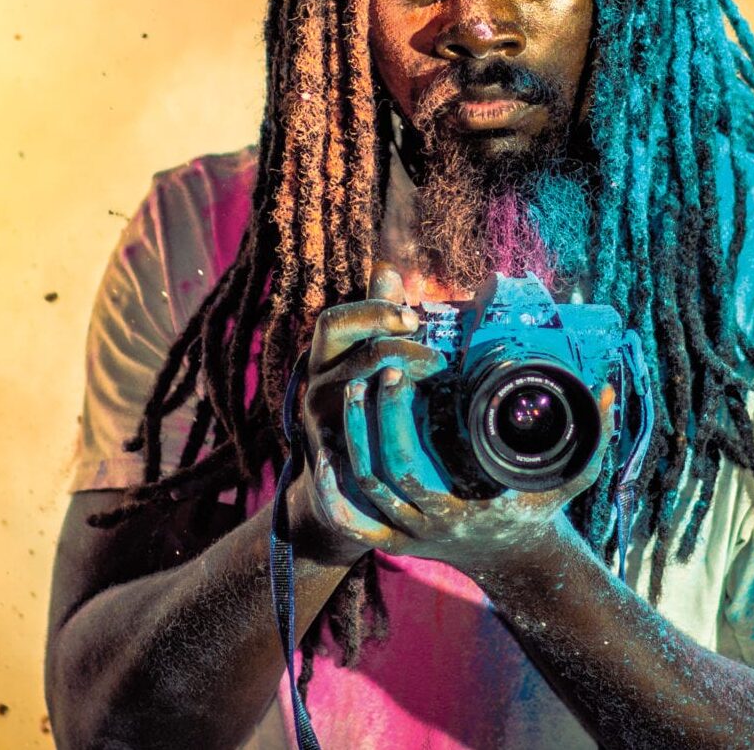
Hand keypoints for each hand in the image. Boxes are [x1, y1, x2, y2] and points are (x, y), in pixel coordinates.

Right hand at [283, 262, 437, 564]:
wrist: (335, 482)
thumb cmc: (358, 404)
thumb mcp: (360, 358)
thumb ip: (373, 317)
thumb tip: (389, 271)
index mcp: (322, 359)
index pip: (332, 321)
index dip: (372, 312)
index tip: (413, 316)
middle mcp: (316, 389)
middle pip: (355, 357)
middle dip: (401, 350)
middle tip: (437, 357)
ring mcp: (322, 428)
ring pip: (359, 400)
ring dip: (401, 389)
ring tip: (436, 382)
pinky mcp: (335, 463)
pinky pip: (355, 446)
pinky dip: (382, 437)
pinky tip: (414, 431)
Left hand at [322, 264, 616, 570]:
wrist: (516, 562)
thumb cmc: (538, 513)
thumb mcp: (569, 478)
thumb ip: (593, 438)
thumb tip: (606, 391)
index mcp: (456, 514)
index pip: (406, 469)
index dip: (394, 421)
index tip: (404, 371)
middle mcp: (423, 528)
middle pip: (375, 473)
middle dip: (367, 418)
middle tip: (377, 368)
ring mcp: (403, 536)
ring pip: (358, 489)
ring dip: (348, 439)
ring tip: (355, 387)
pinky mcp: (389, 538)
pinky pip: (350, 518)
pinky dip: (333, 488)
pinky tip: (327, 448)